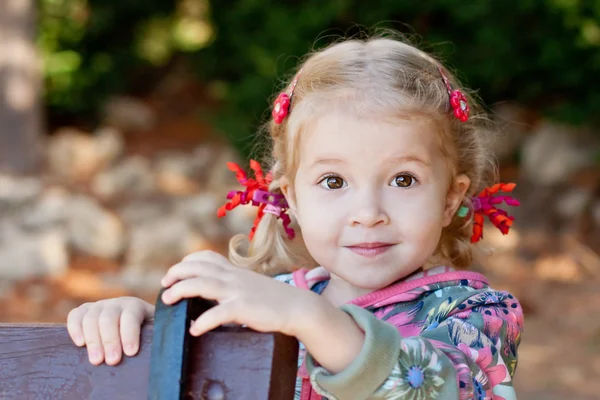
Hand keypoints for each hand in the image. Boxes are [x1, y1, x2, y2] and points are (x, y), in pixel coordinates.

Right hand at [67, 297, 154, 365]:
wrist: (131, 322)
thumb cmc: (144, 332)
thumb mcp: (153, 330)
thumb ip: (155, 333)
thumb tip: (161, 346)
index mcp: (135, 306)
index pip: (131, 316)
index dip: (130, 334)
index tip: (131, 352)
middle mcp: (116, 303)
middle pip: (109, 319)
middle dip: (110, 341)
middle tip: (113, 361)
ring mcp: (98, 306)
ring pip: (91, 318)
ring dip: (93, 340)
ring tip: (97, 361)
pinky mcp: (84, 311)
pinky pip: (75, 315)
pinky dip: (75, 328)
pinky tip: (80, 344)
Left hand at [160, 251, 316, 337]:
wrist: (296, 306)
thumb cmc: (272, 298)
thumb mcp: (249, 283)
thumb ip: (232, 283)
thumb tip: (213, 291)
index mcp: (234, 271)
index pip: (206, 257)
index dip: (187, 261)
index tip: (176, 272)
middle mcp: (232, 277)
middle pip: (197, 267)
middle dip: (176, 273)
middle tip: (164, 284)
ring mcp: (237, 291)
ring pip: (202, 284)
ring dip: (180, 290)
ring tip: (167, 300)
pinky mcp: (243, 307)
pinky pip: (219, 313)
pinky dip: (204, 320)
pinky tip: (194, 329)